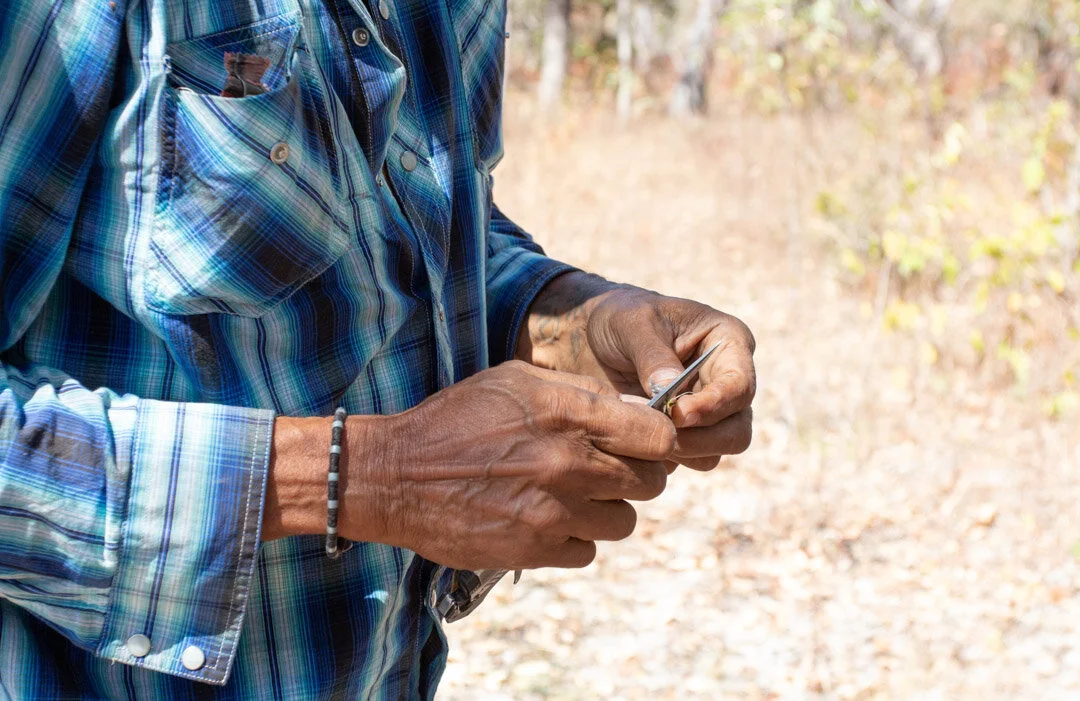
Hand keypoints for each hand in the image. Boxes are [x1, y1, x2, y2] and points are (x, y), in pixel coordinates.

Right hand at [319, 361, 675, 570]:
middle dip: (635, 476)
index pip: (658, 436)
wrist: (395, 476)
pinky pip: (587, 552)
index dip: (661, 441)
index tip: (648, 443)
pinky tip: (545, 520)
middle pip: (650, 482)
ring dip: (605, 511)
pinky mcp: (535, 549)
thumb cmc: (457, 419)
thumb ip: (579, 392)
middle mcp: (567, 462)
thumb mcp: (516, 381)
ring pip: (624, 522)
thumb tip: (635, 411)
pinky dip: (574, 540)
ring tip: (570, 496)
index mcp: (566, 412)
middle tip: (605, 470)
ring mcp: (553, 510)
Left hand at [518, 272, 755, 471]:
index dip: (715, 405)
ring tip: (635, 427)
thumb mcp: (632, 323)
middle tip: (655, 432)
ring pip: (712, 454)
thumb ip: (653, 355)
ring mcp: (708, 415)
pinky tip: (628, 436)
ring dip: (676, 450)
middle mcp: (726, 384)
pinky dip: (657, 457)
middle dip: (699, 439)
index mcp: (729, 344)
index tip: (678, 413)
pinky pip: (682, 462)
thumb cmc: (620, 318)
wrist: (592, 339)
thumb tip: (670, 389)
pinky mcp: (685, 436)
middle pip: (736, 432)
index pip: (740, 387)